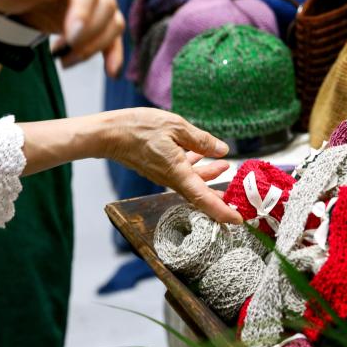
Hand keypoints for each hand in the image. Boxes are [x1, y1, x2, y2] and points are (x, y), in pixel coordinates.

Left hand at [0, 0, 123, 73]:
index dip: (83, 9)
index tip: (72, 36)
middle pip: (105, 5)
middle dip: (87, 34)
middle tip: (59, 52)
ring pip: (112, 22)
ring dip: (92, 47)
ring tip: (63, 60)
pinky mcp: (95, 18)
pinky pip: (113, 35)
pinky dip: (114, 54)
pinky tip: (112, 72)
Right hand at [106, 108, 242, 223]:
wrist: (109, 133)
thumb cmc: (139, 128)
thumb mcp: (176, 126)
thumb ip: (201, 140)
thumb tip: (222, 150)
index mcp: (177, 173)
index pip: (204, 198)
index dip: (222, 211)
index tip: (238, 220)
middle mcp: (171, 179)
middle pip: (200, 193)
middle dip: (220, 195)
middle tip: (237, 194)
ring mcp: (164, 175)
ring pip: (192, 181)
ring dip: (209, 175)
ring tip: (225, 165)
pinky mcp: (158, 168)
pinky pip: (181, 172)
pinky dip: (194, 166)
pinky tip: (200, 153)